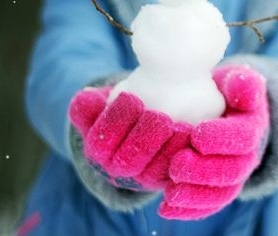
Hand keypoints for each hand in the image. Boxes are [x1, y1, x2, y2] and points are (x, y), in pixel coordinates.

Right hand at [69, 87, 190, 190]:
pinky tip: (191, 133)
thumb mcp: (103, 107)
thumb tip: (85, 98)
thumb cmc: (124, 114)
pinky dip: (184, 154)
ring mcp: (146, 179)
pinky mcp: (170, 179)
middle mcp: (120, 174)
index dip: (115, 120)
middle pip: (128, 163)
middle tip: (157, 115)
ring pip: (154, 172)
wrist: (148, 129)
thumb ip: (89, 105)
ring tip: (176, 124)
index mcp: (99, 154)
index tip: (131, 97)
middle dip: (142, 138)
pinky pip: (177, 173)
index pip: (100, 143)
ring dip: (166, 148)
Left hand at [159, 65, 269, 219]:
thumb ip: (241, 82)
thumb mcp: (236, 81)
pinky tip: (165, 208)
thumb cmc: (225, 94)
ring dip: (196, 195)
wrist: (224, 113)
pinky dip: (189, 210)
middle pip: (232, 171)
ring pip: (221, 193)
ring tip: (170, 190)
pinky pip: (208, 206)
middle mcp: (246, 157)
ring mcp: (233, 177)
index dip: (221, 139)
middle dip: (204, 171)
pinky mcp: (218, 191)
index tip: (196, 135)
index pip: (243, 138)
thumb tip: (243, 86)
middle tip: (177, 165)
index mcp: (251, 128)